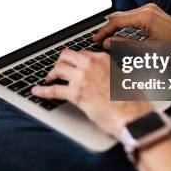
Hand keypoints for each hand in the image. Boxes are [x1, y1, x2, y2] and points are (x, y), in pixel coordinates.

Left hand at [31, 49, 153, 138]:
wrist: (133, 116)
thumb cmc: (133, 102)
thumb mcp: (125, 79)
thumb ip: (112, 74)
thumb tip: (106, 79)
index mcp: (104, 59)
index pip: (82, 54)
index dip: (74, 60)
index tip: (71, 65)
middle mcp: (91, 64)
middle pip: (66, 56)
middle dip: (59, 62)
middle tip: (57, 70)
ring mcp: (82, 78)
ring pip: (58, 69)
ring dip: (50, 74)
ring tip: (48, 80)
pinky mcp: (76, 94)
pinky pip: (53, 90)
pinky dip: (42, 91)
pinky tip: (37, 91)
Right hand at [93, 3, 170, 48]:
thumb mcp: (148, 51)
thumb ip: (125, 46)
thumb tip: (107, 43)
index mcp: (145, 15)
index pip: (116, 21)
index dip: (103, 31)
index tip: (95, 40)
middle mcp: (147, 8)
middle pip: (120, 17)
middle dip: (107, 29)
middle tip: (97, 41)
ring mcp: (151, 10)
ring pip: (126, 17)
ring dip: (116, 28)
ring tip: (105, 40)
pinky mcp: (154, 14)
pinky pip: (133, 18)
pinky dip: (125, 27)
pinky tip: (119, 35)